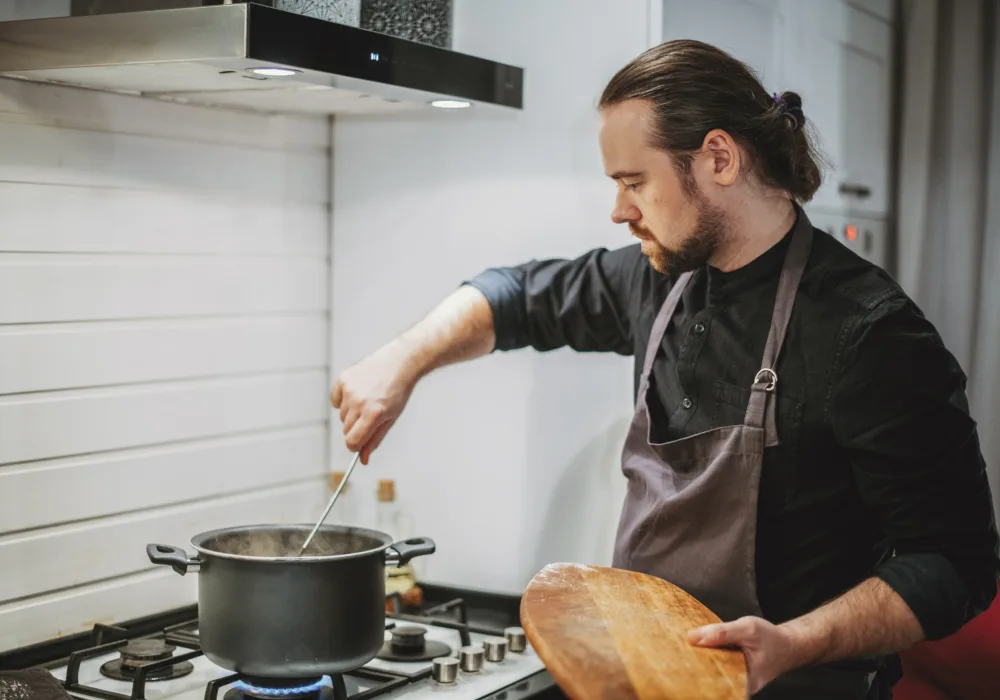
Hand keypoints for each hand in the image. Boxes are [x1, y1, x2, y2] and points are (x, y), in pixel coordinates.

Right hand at [331, 340, 419, 463]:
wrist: (399, 362)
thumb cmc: (397, 392)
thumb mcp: (390, 418)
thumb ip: (375, 440)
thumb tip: (363, 459)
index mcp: (374, 414)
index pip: (352, 441)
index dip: (354, 447)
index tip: (358, 445)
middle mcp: (359, 402)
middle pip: (346, 430)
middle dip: (356, 428)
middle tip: (370, 417)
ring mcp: (350, 389)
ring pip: (341, 415)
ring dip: (351, 413)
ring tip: (368, 400)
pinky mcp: (343, 379)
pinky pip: (335, 400)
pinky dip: (343, 400)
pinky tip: (357, 392)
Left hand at [687, 616, 807, 694]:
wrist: (787, 645)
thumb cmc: (770, 638)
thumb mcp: (747, 629)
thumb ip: (721, 633)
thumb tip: (692, 637)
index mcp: (743, 683)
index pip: (710, 685)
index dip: (692, 678)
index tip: (675, 668)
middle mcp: (737, 687)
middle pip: (707, 681)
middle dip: (690, 671)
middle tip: (670, 661)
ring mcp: (734, 682)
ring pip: (709, 675)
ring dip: (696, 664)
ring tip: (677, 656)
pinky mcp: (730, 675)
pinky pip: (713, 669)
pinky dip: (704, 660)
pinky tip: (691, 652)